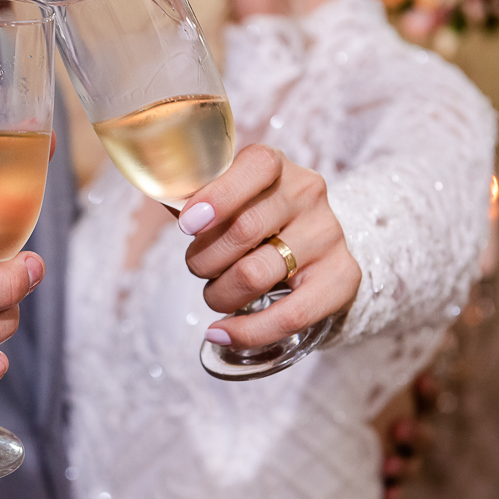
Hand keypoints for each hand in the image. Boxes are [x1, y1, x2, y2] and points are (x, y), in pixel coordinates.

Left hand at [178, 144, 360, 348]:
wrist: (313, 245)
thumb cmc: (252, 218)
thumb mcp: (227, 197)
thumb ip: (192, 196)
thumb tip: (157, 192)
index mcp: (275, 165)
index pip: (256, 167)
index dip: (218, 197)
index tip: (186, 225)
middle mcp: (307, 194)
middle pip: (244, 230)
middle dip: (203, 259)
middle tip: (197, 267)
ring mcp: (328, 235)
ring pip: (256, 274)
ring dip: (219, 295)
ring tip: (215, 295)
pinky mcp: (341, 277)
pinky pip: (289, 315)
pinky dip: (246, 331)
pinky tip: (221, 333)